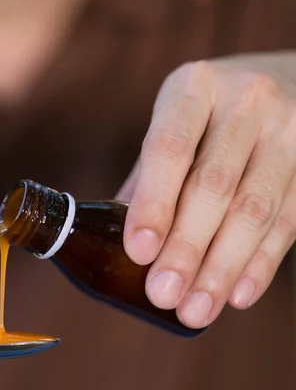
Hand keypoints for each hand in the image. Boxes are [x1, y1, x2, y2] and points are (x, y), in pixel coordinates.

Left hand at [118, 53, 295, 328]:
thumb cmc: (214, 110)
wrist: (295, 79)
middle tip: (162, 295)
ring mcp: (290, 131)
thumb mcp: (176, 121)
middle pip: (213, 185)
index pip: (169, 147)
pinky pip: (290, 220)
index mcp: (194, 87)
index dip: (154, 203)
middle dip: (186, 248)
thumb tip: (111, 240)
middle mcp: (246, 102)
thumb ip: (149, 176)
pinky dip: (261, 263)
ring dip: (223, 267)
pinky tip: (237, 295)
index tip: (138, 252)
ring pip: (255, 209)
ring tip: (195, 310)